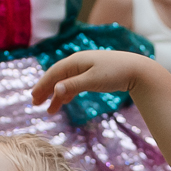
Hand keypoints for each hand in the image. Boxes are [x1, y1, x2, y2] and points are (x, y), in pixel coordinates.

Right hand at [31, 50, 153, 113]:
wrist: (137, 70)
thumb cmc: (115, 73)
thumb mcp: (92, 80)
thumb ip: (73, 86)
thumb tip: (55, 91)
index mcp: (76, 61)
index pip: (53, 73)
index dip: (42, 85)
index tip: (33, 97)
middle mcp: (78, 62)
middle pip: (57, 77)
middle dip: (45, 90)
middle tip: (35, 104)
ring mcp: (86, 68)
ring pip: (65, 82)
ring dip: (56, 95)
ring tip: (49, 110)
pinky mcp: (93, 74)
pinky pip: (75, 84)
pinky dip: (68, 93)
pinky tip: (64, 102)